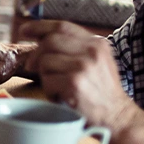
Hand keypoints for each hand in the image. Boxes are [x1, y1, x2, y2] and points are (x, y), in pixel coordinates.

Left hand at [21, 20, 135, 129]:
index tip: (24, 30)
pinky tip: (61, 97)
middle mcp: (91, 51)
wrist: (118, 117)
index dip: (39, 27)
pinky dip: (49, 91)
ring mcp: (83, 66)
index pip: (62, 26)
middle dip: (36, 54)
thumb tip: (41, 39)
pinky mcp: (74, 83)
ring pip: (45, 61)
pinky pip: (47, 81)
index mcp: (96, 43)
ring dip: (44, 76)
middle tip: (31, 66)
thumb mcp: (97, 62)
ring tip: (57, 86)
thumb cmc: (102, 92)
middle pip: (49, 41)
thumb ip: (75, 48)